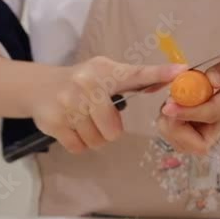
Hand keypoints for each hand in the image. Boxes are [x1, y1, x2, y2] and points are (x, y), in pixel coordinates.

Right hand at [33, 56, 186, 153]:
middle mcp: (86, 84)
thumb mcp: (106, 74)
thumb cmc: (82, 83)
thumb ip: (135, 80)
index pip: (136, 74)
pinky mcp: (54, 122)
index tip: (180, 71)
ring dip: (93, 136)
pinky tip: (71, 126)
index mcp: (105, 71)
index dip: (159, 74)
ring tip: (83, 120)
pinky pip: (79, 147)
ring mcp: (68, 103)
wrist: (39, 87)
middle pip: (113, 130)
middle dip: (109, 130)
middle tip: (98, 118)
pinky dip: (78, 142)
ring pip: (96, 141)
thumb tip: (175, 76)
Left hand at [157, 46, 219, 154]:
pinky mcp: (198, 133)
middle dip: (175, 125)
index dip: (188, 112)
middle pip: (195, 144)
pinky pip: (177, 137)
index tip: (168, 106)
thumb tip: (211, 79)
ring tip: (174, 100)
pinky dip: (168, 123)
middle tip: (170, 99)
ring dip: (169, 124)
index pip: (210, 114)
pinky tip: (175, 105)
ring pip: (183, 144)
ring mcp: (210, 132)